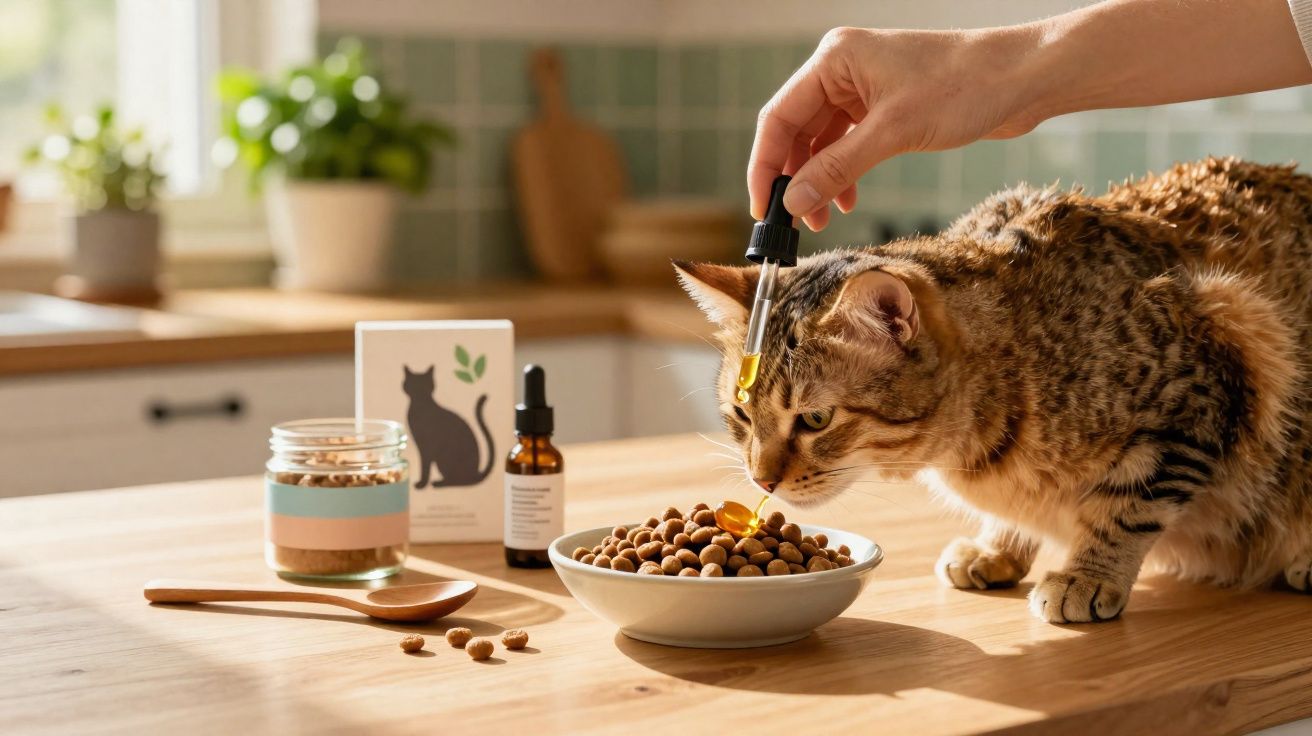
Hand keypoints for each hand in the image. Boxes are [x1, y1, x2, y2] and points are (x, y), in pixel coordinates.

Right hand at [748, 26, 1042, 230]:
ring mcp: (863, 87)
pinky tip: (848, 199)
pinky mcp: (884, 106)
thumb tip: (793, 202)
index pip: (778, 117)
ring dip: (819, 181)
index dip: (765, 165)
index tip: (762, 208)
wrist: (1023, 78)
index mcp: (835, 59)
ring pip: (822, 141)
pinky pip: (847, 144)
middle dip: (794, 178)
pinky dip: (843, 173)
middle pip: (796, 131)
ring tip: (824, 218)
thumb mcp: (892, 133)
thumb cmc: (964, 87)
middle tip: (796, 223)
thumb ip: (837, 169)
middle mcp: (842, 69)